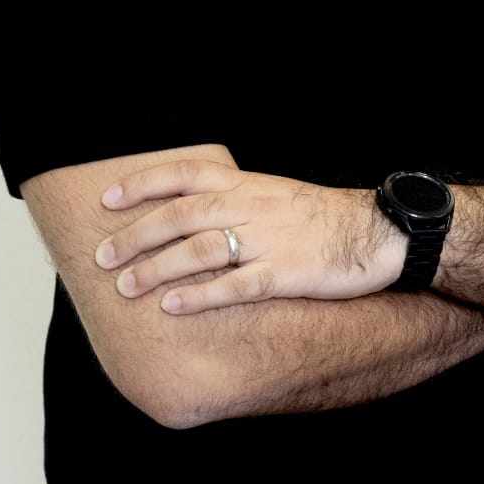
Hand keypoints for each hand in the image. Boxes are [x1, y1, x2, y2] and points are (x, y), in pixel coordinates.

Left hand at [94, 162, 401, 314]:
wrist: (380, 232)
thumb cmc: (326, 219)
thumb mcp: (278, 195)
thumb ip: (238, 202)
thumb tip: (192, 215)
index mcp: (250, 185)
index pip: (186, 175)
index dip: (143, 185)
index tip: (107, 200)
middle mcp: (253, 207)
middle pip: (181, 214)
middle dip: (136, 235)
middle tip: (103, 256)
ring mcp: (269, 240)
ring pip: (200, 249)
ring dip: (157, 268)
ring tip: (126, 287)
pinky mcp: (286, 272)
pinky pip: (234, 285)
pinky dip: (199, 296)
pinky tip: (172, 307)